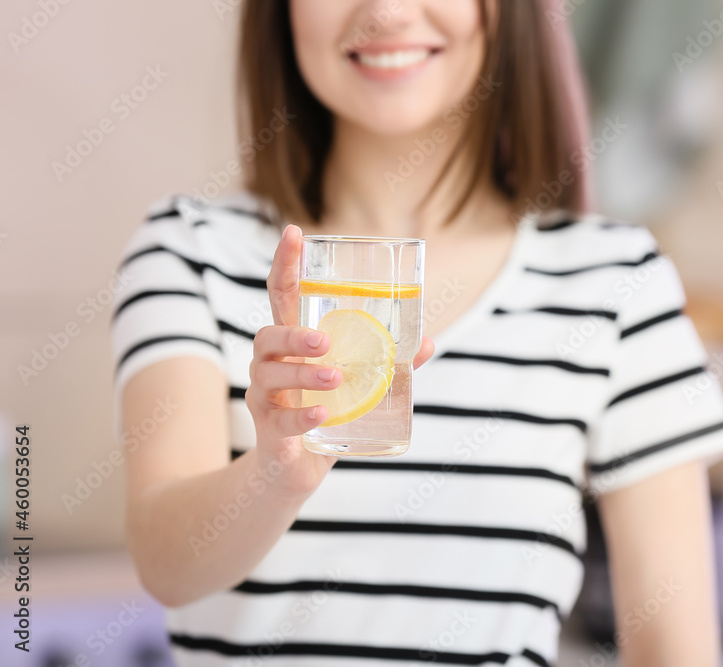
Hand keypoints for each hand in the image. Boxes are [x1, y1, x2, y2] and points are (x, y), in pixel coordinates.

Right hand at [246, 224, 433, 500]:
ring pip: (270, 377)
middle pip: (267, 336)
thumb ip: (386, 363)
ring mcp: (265, 399)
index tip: (294, 233)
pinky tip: (323, 413)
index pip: (282, 296)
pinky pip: (281, 421)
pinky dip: (302, 416)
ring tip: (333, 377)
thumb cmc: (324, 414)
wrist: (295, 471)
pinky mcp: (270, 433)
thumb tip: (426, 341)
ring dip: (302, 375)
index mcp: (292, 344)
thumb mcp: (356, 386)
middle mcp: (270, 366)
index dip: (285, 264)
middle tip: (324, 340)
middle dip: (293, 334)